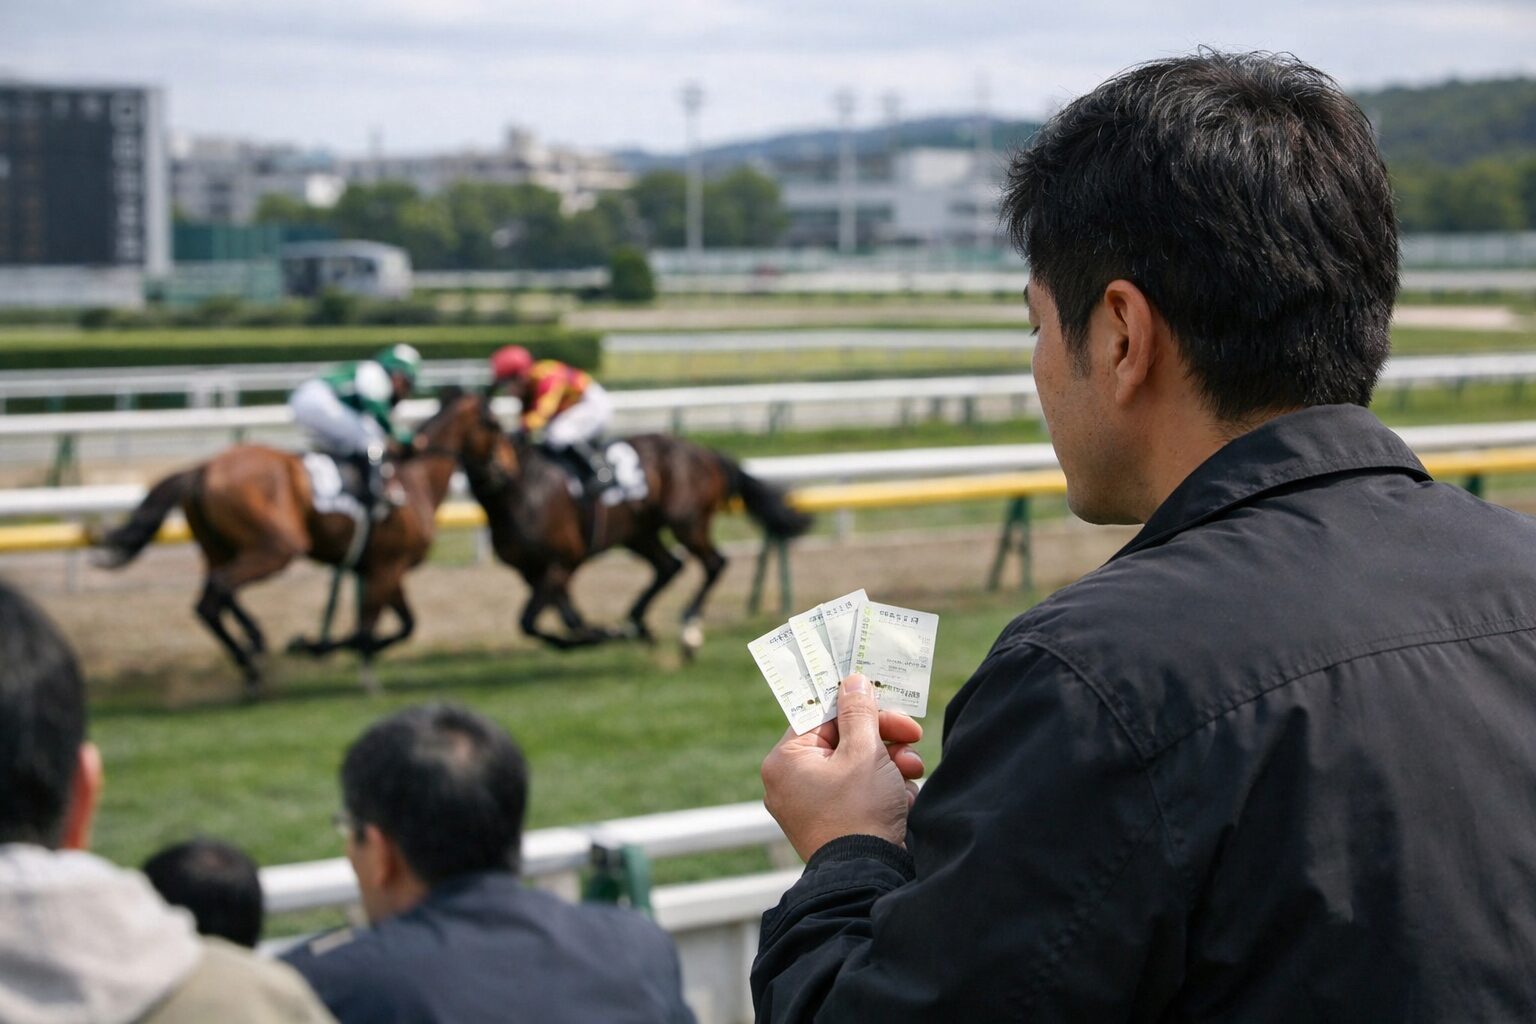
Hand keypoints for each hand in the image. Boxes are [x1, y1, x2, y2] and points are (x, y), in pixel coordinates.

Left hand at [761, 674, 925, 861]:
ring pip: (854, 765)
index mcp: (785, 761)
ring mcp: (809, 805)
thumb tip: (853, 681)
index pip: (821, 715)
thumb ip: (860, 712)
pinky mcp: (831, 822)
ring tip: (914, 770)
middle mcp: (789, 782)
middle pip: (841, 739)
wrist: (868, 878)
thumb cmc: (860, 812)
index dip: (858, 705)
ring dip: (889, 762)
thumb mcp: (864, 753)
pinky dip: (883, 788)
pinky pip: (857, 790)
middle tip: (912, 734)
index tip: (886, 700)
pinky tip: (904, 796)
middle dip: (881, 737)